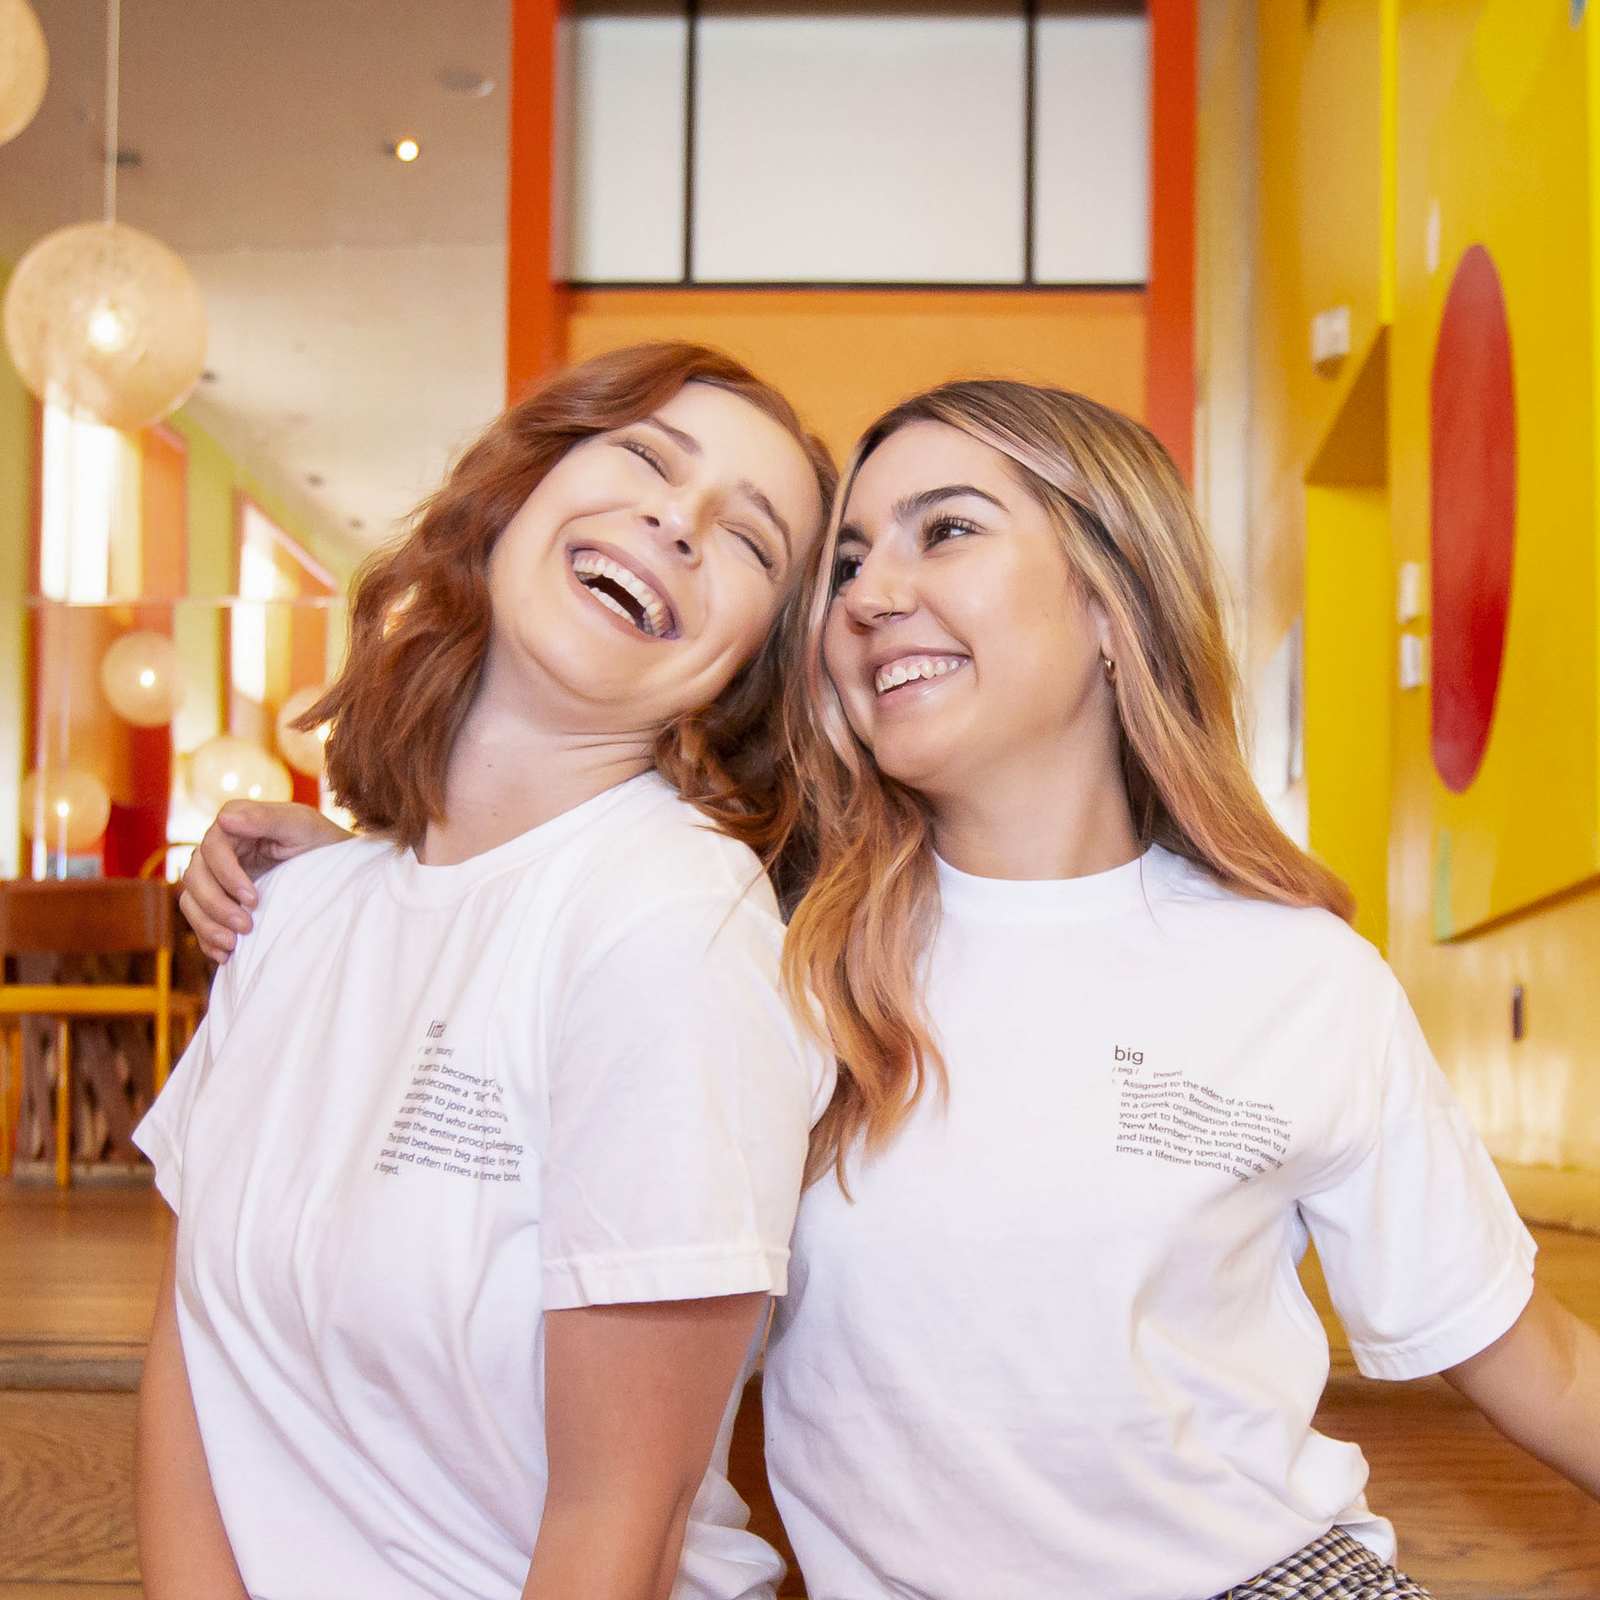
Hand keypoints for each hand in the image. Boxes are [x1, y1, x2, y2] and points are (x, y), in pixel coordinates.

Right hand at [179, 801, 351, 962]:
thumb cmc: (320, 840)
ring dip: (207, 925)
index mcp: (234, 823)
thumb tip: (224, 819)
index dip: (227, 875)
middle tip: (246, 927)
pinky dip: (207, 939)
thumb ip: (266, 818)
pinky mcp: (220, 899)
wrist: (336, 868)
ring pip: (190, 900)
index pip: (211, 849)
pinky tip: (226, 955)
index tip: (253, 899)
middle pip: (194, 877)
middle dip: (216, 905)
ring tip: (233, 945)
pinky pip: (199, 920)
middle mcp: (217, 848)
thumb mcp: (301, 825)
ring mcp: (216, 875)